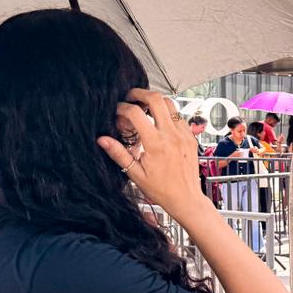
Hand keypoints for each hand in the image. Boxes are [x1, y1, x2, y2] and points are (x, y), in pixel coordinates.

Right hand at [98, 88, 203, 217]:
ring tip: (144, 107)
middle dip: (140, 93)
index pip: (136, 113)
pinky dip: (168, 113)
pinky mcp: (191, 137)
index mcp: (156, 144)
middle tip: (130, 97)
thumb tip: (102, 139)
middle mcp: (172, 135)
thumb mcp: (135, 173)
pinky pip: (180, 116)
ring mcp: (184, 135)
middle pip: (157, 99)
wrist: (186, 198)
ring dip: (156, 101)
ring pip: (171, 104)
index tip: (116, 111)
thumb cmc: (161, 189)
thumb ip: (119, 154)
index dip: (122, 108)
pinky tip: (158, 121)